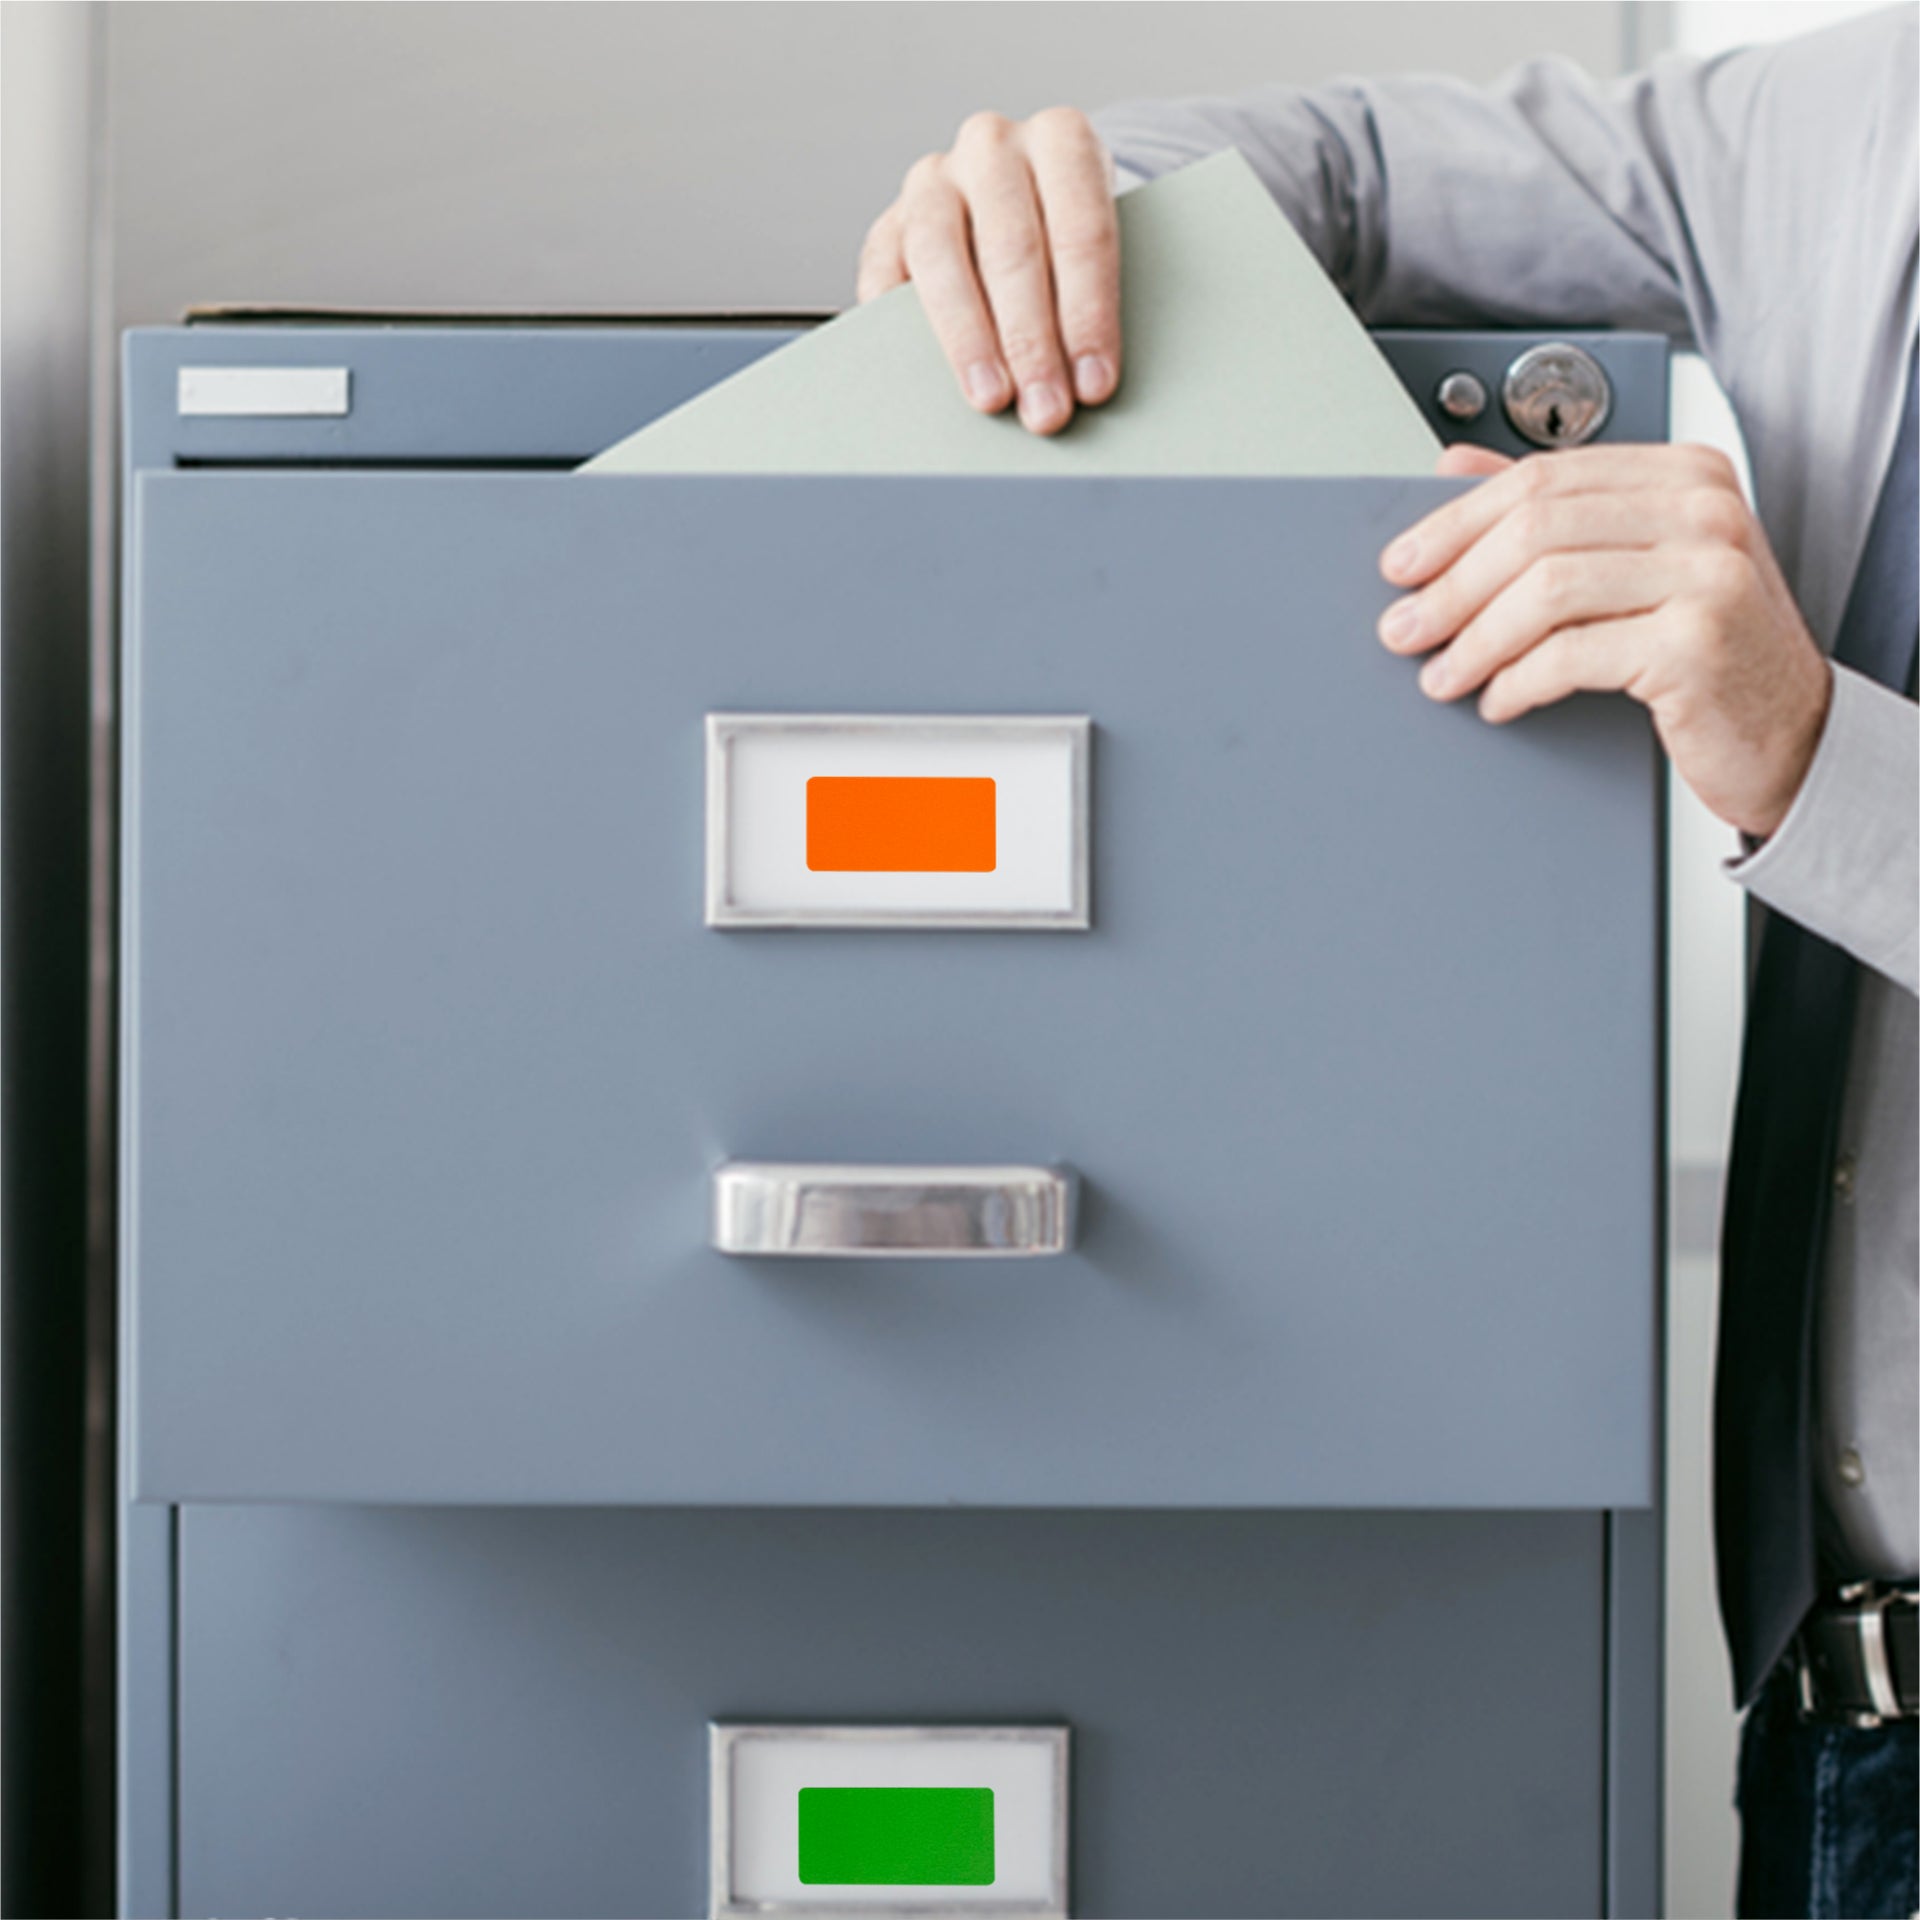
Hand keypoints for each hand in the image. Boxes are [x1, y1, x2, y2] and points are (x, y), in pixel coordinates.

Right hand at [857, 108, 1120, 435]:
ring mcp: (934, 180)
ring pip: (942, 256)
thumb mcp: (1096, 247)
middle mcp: (994, 148)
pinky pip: (884, 274)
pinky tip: (920, 368)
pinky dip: (898, 323)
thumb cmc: (1068, 238)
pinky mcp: (889, 224)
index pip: (1082, 230)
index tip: (1094, 383)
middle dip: (1031, 341)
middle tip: (1046, 409)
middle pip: (1012, 248)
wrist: (1014, 208)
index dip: (1089, 314)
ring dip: (969, 339)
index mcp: (1062, 139)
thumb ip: (1093, 296)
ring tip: (991, 398)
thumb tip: (1089, 379)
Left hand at [1379, 443, 1833, 838]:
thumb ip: (1557, 512)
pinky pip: (1571, 654)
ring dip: (1474, 640)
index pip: (1541, 478)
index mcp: (1684, 475)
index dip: (1454, 523)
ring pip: (1545, 591)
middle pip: (1534, 530)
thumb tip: (1453, 466)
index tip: (1401, 565)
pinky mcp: (1697, 643)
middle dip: (1452, 586)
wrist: (1791, 736)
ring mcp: (1708, 574)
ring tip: (1442, 676)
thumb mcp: (1637, 563)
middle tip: (1403, 629)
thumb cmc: (1708, 649)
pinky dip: (1517, 681)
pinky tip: (1498, 700)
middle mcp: (1705, 512)